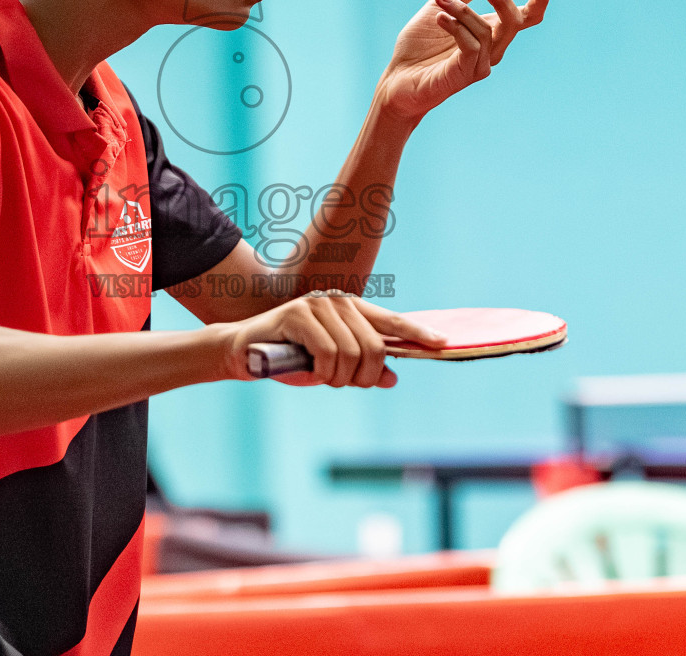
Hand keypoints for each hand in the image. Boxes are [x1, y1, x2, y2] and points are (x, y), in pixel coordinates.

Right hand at [215, 291, 447, 388]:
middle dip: (363, 377)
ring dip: (338, 378)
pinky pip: (329, 353)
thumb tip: (392, 378)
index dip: (417, 332)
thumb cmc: (289, 360)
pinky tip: (309, 370)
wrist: (244, 354)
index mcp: (350, 311)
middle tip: (341, 384)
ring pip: (353, 353)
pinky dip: (322, 372)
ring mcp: (319, 305)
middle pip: (375, 347)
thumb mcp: (330, 370)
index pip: (391, 321)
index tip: (442, 343)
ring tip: (320, 377)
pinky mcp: (300, 313)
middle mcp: (338, 302)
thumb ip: (360, 370)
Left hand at [377, 0, 548, 120]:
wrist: (397, 77)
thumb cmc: (421, 45)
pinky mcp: (464, 75)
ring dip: (462, 9)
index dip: (539, 2)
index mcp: (491, 32)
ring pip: (486, 30)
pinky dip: (456, 27)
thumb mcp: (443, 5)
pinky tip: (439, 18)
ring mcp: (480, 65)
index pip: (525, 18)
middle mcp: (491, 50)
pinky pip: (471, 46)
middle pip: (514, 22)